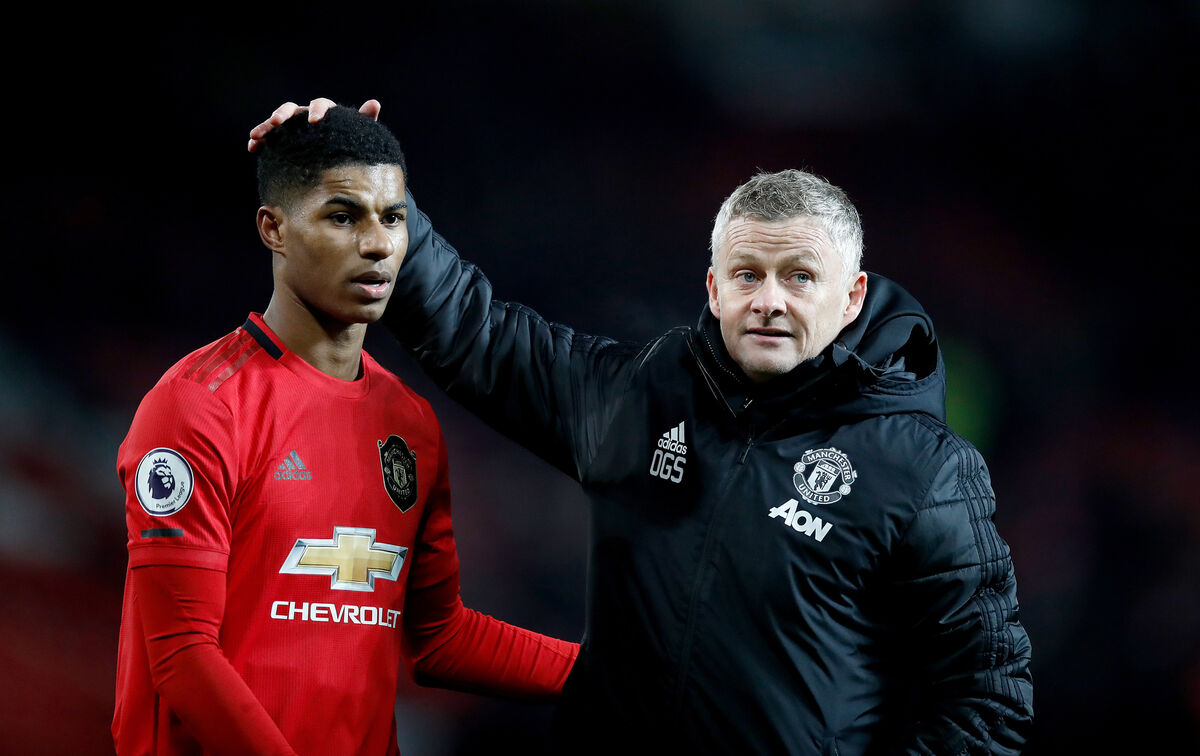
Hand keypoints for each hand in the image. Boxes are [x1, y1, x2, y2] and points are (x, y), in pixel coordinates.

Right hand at [247, 98, 380, 151]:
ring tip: (256, 136)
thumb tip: (374, 103)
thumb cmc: (350, 143)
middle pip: (292, 109)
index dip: (317, 110)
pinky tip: (252, 147)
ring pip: (276, 122)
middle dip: (283, 114)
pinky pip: (268, 136)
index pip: (320, 105)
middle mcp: (306, 116)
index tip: (316, 121)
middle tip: (277, 122)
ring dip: (265, 127)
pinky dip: (260, 139)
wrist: (338, 159)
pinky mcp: (282, 139)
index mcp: (325, 112)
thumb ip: (364, 120)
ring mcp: (292, 127)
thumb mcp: (358, 134)